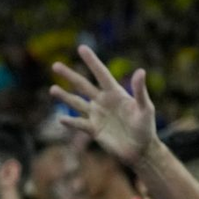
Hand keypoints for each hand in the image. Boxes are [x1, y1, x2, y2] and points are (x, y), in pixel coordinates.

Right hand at [50, 45, 156, 166]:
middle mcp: (103, 101)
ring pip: (76, 103)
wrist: (140, 149)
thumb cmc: (146, 127)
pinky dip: (70, 122)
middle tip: (55, 65)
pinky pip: (79, 124)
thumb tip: (140, 71)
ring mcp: (97, 115)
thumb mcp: (145, 108)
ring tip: (52, 89)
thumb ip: (140, 91)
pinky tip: (60, 118)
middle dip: (69, 75)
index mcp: (115, 93)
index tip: (81, 48)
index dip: (91, 61)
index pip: (100, 74)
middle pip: (82, 85)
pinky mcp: (94, 130)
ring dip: (64, 96)